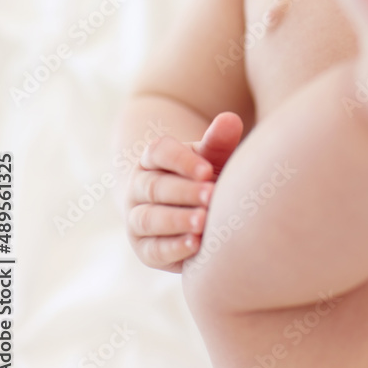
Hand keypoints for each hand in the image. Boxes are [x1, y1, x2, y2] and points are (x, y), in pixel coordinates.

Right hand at [125, 111, 242, 271]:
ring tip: (203, 222)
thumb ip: (218, 141)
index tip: (208, 170)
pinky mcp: (144, 249)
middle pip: (155, 186)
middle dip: (184, 192)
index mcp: (153, 158)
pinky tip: (195, 245)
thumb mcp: (211, 158)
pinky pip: (153, 249)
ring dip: (176, 220)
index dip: (182, 161)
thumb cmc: (204, 178)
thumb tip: (231, 119)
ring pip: (149, 218)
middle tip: (211, 195)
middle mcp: (139, 186)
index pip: (159, 152)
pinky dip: (173, 248)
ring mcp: (136, 218)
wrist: (188, 211)